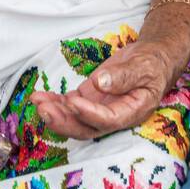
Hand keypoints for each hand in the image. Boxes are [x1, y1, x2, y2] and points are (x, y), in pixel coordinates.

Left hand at [29, 37, 182, 138]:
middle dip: (63, 121)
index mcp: (131, 112)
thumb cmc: (153, 64)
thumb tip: (100, 82)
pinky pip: (69, 105)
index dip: (88, 114)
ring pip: (74, 119)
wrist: (152, 60)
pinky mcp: (89, 99)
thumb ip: (124, 76)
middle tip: (44, 110)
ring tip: (37, 101)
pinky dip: (54, 102)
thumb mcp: (144, 67)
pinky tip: (40, 96)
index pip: (108, 120)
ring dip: (54, 112)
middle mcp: (113, 116)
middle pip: (86, 128)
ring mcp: (99, 108)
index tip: (72, 101)